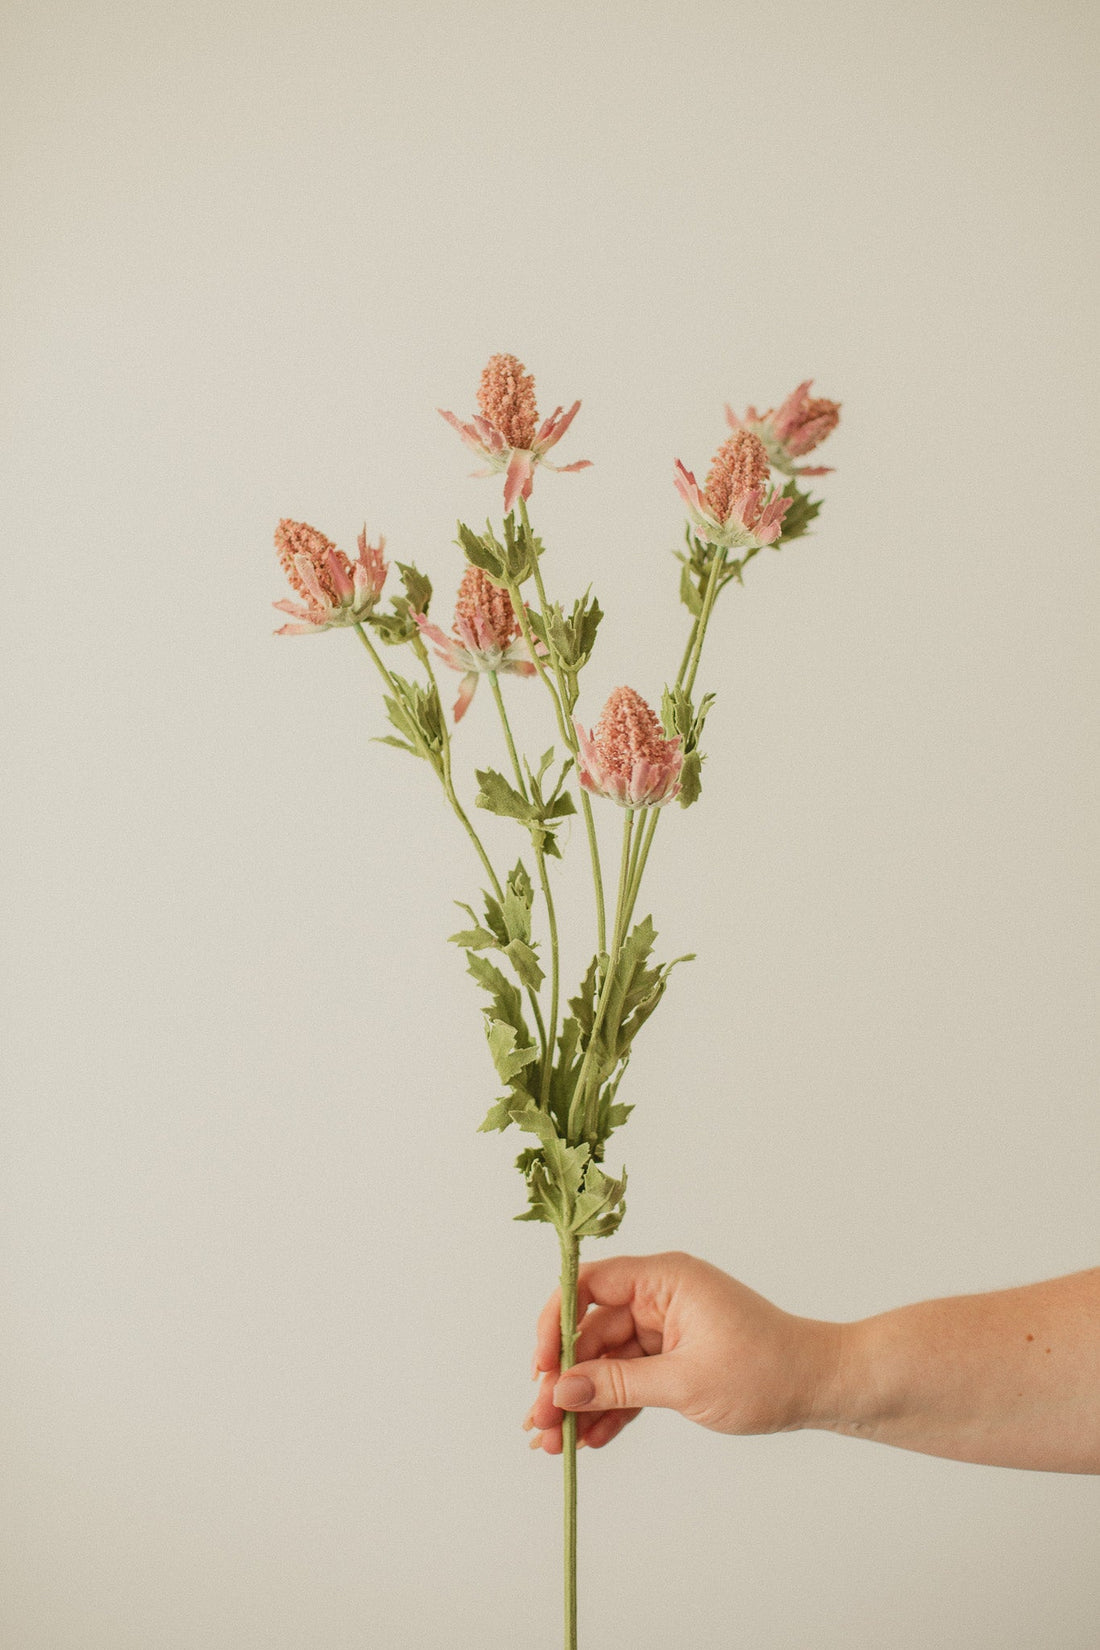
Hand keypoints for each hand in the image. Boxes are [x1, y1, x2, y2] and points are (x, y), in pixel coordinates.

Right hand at [524, 1250, 840, 1453]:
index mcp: (664, 1279)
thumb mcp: (685, 1381)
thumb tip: (561, 1390)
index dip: (556, 1322)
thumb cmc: (765, 1370)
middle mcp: (660, 1297)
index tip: (539, 1368)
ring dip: (582, 1402)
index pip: (589, 1286)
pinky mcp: (676, 1359)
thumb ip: (618, 1384)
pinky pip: (631, 1380)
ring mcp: (667, 1329)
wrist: (821, 1387)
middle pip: (592, 1332)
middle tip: (537, 1425)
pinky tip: (590, 1440)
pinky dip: (612, 1409)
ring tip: (554, 1445)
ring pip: (607, 1362)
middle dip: (564, 1380)